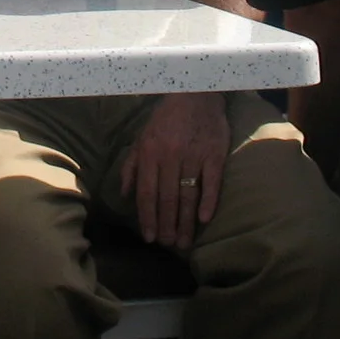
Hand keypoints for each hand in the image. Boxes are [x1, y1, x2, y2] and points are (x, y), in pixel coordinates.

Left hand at [117, 93, 230, 250]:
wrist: (196, 93)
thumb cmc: (166, 118)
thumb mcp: (141, 137)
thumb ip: (131, 166)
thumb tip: (124, 195)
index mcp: (150, 153)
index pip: (147, 193)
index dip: (147, 217)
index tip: (149, 238)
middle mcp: (170, 156)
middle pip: (167, 198)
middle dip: (166, 225)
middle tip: (168, 245)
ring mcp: (194, 155)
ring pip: (188, 194)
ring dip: (186, 221)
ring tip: (185, 242)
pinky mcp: (215, 153)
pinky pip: (212, 181)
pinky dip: (208, 200)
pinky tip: (204, 218)